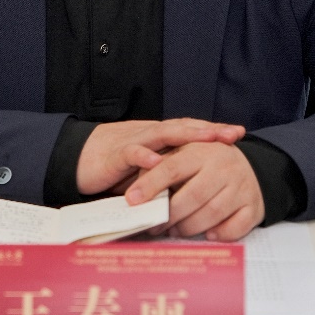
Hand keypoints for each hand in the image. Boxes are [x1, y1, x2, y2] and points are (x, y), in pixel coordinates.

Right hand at [76, 119, 243, 195]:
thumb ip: (165, 174)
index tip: (237, 132)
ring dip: (186, 135)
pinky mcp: (115, 155)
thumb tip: (191, 187)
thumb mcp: (145, 169)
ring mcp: (133, 142)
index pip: (189, 129)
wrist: (77, 158)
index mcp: (157, 137)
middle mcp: (149, 135)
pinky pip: (131, 153)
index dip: (212, 130)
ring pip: (163, 134)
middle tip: (232, 134)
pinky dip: (144, 156)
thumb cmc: (113, 165)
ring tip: (208, 137)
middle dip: (209, 130)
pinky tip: (157, 161)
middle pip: (183, 127)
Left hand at [125, 141, 264, 241]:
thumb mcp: (183, 155)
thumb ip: (158, 168)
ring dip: (189, 227)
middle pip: (193, 196)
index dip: (151, 185)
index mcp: (201, 151)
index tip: (132, 200)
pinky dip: (219, 235)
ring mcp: (241, 187)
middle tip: (155, 225)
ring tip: (174, 230)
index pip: (172, 168)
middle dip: (170, 215)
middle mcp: (224, 167)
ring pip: (212, 214)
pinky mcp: (253, 206)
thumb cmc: (207, 164)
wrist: (249, 166)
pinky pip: (235, 228)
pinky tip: (207, 234)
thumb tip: (133, 192)